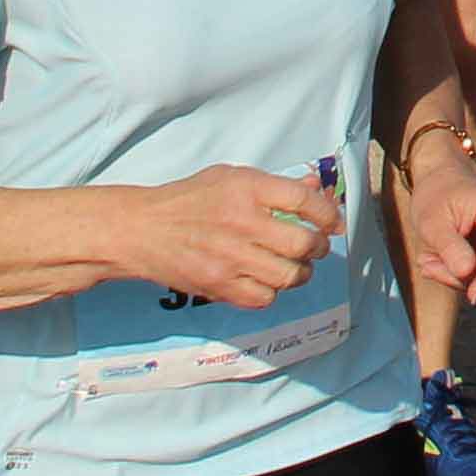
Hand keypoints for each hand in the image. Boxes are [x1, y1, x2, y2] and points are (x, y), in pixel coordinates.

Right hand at [125, 160, 341, 308]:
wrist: (142, 230)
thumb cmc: (189, 200)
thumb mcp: (230, 177)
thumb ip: (274, 185)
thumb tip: (315, 186)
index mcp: (246, 188)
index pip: (305, 200)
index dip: (328, 213)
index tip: (332, 222)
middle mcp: (242, 223)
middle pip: (304, 243)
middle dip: (319, 247)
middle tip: (316, 246)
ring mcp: (231, 258)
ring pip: (290, 276)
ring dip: (301, 273)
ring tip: (294, 266)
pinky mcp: (219, 286)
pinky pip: (265, 298)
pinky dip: (272, 291)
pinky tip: (266, 280)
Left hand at [404, 163, 475, 303]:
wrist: (439, 177)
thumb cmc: (435, 195)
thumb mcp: (432, 223)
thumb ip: (450, 249)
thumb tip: (468, 275)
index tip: (471, 295)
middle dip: (466, 277)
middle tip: (429, 267)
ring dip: (458, 274)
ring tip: (429, 259)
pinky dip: (459, 269)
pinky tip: (438, 258)